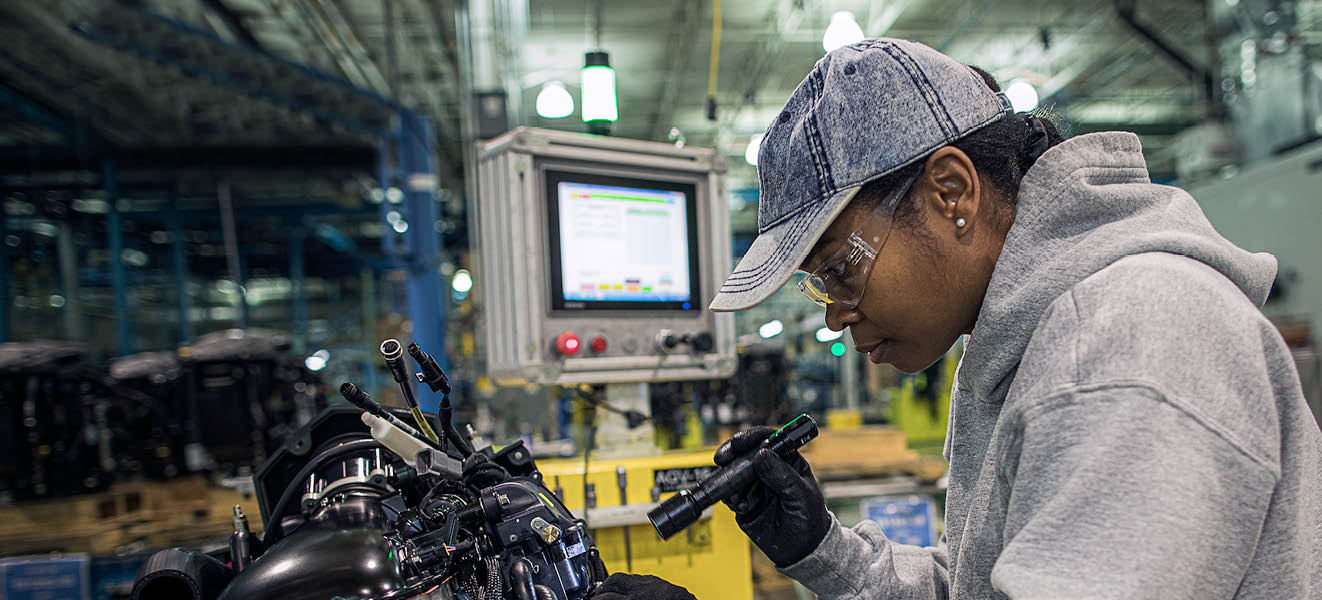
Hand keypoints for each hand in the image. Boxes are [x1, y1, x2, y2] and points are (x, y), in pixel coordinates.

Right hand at [590, 574, 695, 599]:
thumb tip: (606, 599)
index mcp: (635, 599)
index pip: (604, 597)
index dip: (595, 599)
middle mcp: (643, 589)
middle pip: (614, 580)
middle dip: (602, 589)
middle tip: (597, 597)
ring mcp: (654, 583)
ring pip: (628, 577)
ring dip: (616, 585)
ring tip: (611, 595)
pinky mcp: (662, 582)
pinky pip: (641, 579)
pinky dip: (632, 585)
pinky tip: (630, 593)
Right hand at [713, 427, 829, 566]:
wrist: (801, 550)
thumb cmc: (809, 519)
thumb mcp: (800, 495)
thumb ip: (782, 475)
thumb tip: (762, 455)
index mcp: (787, 461)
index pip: (767, 439)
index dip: (752, 437)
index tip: (739, 442)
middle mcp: (768, 469)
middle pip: (745, 452)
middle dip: (732, 454)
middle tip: (722, 459)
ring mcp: (754, 485)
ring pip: (734, 473)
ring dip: (731, 482)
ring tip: (739, 498)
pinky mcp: (744, 501)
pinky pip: (730, 493)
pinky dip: (731, 498)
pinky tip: (742, 506)